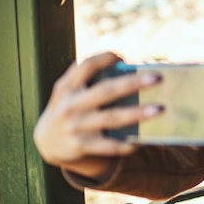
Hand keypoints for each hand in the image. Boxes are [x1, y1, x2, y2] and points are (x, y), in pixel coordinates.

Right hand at [33, 51, 162, 178]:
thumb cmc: (69, 108)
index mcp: (68, 86)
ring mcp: (76, 125)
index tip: (123, 57)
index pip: (87, 65)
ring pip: (111, 118)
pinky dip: (124, 144)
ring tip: (159, 109)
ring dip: (137, 113)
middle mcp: (71, 104)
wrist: (45, 141)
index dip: (106, 58)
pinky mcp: (80, 145)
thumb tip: (129, 70)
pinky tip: (140, 142)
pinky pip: (107, 146)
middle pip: (106, 90)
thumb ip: (88, 79)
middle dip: (132, 83)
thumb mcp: (69, 91)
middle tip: (157, 78)